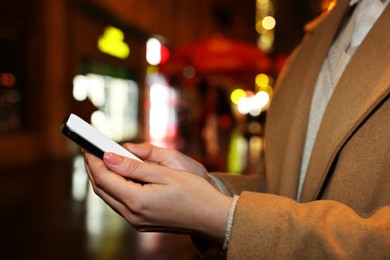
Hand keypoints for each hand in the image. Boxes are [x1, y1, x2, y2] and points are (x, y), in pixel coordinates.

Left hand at [83, 146, 231, 241]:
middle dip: (93, 168)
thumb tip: (108, 157)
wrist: (212, 218)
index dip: (93, 159)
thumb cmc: (194, 193)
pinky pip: (120, 203)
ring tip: (103, 159)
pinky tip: (120, 175)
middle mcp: (132, 215)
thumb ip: (134, 166)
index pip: (104, 177)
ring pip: (109, 197)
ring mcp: (136, 222)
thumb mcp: (166, 173)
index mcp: (137, 201)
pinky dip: (115, 187)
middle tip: (91, 150)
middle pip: (102, 189)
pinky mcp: (142, 223)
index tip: (88, 145)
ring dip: (103, 178)